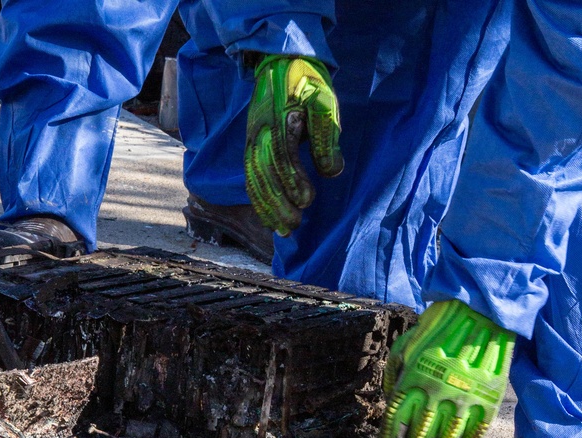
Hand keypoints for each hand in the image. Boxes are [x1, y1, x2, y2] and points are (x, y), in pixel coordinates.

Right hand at [245, 55, 342, 236]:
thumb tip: (331, 171)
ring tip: (282, 231)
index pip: (282, 155)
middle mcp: (259, 133)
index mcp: (278, 120)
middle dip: (277, 202)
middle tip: (294, 225)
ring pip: (253, 179)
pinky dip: (258, 200)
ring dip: (266, 207)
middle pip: (263, 174)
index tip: (307, 200)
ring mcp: (251, 140)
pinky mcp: (250, 146)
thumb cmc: (307, 82)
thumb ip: (327, 135)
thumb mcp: (324, 101)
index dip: (292, 180)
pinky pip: (250, 177)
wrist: (279, 62)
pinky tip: (269, 217)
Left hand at [377, 300, 515, 437]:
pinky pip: (473, 434)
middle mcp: (435, 394)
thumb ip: (393, 377)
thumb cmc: (435, 331)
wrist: (478, 314)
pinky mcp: (487, 400)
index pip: (394, 426)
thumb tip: (390, 402)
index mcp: (412, 382)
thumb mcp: (404, 348)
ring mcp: (463, 399)